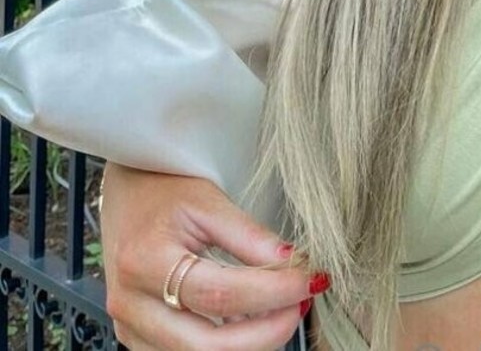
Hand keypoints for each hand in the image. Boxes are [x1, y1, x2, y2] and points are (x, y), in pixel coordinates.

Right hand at [101, 162, 327, 349]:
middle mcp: (130, 303)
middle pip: (206, 345)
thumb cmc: (167, 188)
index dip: (272, 292)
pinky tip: (252, 320)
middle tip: (302, 304)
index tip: (310, 279)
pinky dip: (224, 345)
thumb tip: (292, 264)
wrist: (128, 190)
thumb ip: (249, 236)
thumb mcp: (209, 201)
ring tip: (282, 310)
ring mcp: (129, 326)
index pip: (219, 294)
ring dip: (249, 343)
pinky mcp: (134, 336)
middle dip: (266, 334)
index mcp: (146, 261)